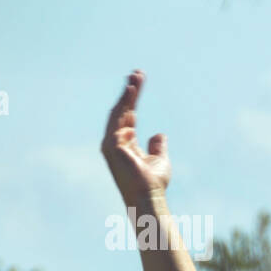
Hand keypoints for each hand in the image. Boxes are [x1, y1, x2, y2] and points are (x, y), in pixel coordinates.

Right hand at [101, 70, 170, 205]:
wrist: (148, 196)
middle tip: (137, 74)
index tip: (138, 81)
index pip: (128, 115)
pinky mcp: (111, 146)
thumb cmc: (153, 182)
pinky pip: (118, 122)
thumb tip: (159, 134)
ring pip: (118, 113)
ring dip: (126, 96)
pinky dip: (125, 110)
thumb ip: (157, 146)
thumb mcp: (159, 159)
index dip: (133, 98)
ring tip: (135, 79)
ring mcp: (111, 143)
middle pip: (121, 110)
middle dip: (129, 92)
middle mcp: (115, 140)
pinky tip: (132, 98)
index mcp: (125, 142)